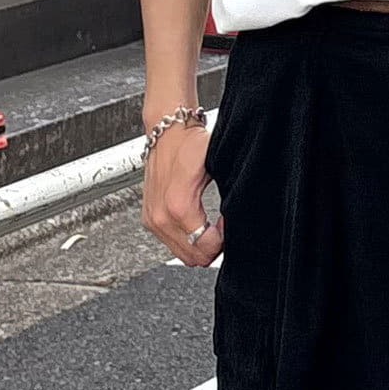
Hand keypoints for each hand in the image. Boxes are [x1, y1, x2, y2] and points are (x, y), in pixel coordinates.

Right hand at [143, 122, 224, 265]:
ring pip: (182, 254)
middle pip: (194, 257)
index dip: (223, 240)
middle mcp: (161, 216)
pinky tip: (196, 223)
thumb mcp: (218, 167)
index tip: (227, 224)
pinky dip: (186, 240)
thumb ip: (229, 194)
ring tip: (209, 226)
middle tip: (220, 227)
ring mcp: (152, 219)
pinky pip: (172, 244)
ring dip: (199, 245)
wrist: (166, 132)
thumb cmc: (190, 144)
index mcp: (179, 206)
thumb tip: (240, 214)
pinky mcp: (148, 219)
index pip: (206, 247)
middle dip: (212, 247)